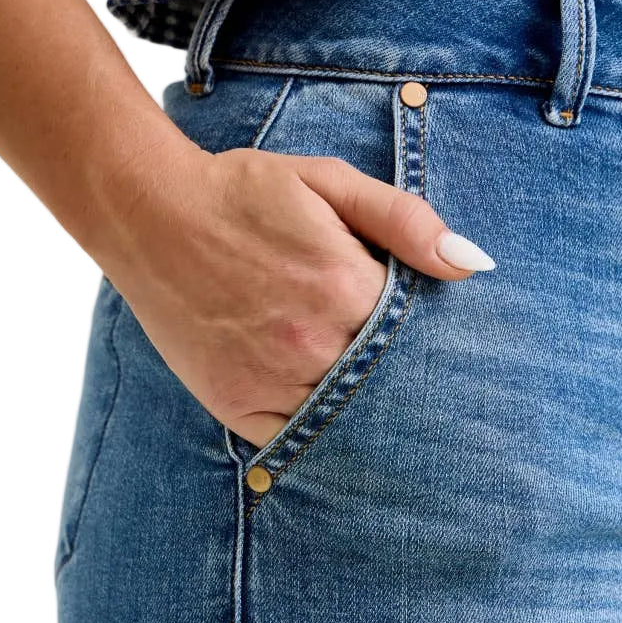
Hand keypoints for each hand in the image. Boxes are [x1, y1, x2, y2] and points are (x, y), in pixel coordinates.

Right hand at [105, 144, 493, 449]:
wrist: (149, 211)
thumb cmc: (245, 192)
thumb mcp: (329, 182)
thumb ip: (404, 220)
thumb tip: (472, 264)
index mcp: (344, 287)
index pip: (423, 340)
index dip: (443, 349)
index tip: (461, 356)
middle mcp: (312, 343)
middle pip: (392, 387)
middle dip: (416, 390)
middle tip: (448, 405)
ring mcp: (272, 381)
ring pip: (349, 421)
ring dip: (373, 417)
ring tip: (396, 414)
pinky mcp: (238, 405)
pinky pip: (297, 440)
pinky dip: (321, 435)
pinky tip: (340, 423)